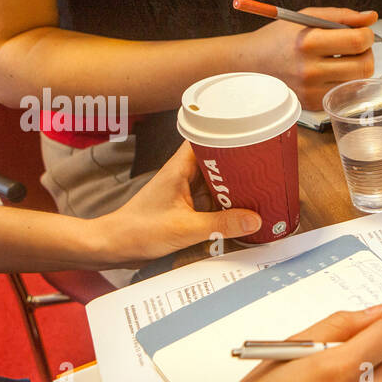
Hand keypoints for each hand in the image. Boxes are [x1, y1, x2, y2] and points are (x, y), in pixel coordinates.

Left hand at [100, 143, 261, 265]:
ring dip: (236, 186)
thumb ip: (221, 225)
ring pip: (218, 182)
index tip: (251, 137)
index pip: (207, 138)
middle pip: (218, 160)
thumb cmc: (138, 230)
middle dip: (240, 164)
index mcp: (180, 168)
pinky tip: (244, 209)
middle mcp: (184, 175)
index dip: (228, 134)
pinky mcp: (188, 208)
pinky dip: (228, 204)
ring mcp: (187, 192)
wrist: (115, 246)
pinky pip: (215, 201)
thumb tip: (254, 220)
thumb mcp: (185, 228)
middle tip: (266, 167)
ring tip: (262, 187)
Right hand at [246, 8, 378, 109]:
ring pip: (358, 82)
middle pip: (363, 66)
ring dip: (358, 68)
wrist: (253, 63)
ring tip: (343, 58)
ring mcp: (312, 90)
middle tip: (356, 47)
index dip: (368, 35)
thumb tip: (371, 17)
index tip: (363, 32)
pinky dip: (345, 82)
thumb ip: (342, 16)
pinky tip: (332, 72)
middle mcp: (310, 70)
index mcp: (308, 42)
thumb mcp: (308, 17)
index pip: (357, 41)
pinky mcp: (313, 104)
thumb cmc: (281, 37)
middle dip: (367, 53)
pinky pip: (344, 93)